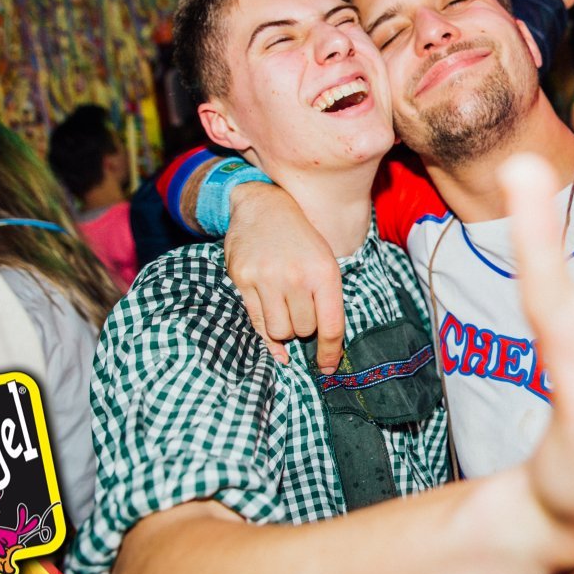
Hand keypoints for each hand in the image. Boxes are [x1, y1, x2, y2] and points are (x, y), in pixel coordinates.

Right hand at [226, 182, 345, 368]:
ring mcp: (266, 278)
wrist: (264, 205)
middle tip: (303, 314)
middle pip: (304, 331)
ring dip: (285, 331)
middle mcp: (296, 276)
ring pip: (279, 332)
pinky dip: (267, 337)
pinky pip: (257, 322)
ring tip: (287, 312)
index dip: (331, 352)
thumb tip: (322, 348)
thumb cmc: (301, 239)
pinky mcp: (242, 279)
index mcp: (324, 272)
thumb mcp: (325, 261)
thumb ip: (326, 301)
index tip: (328, 367)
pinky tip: (274, 341)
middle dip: (305, 330)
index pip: (330, 326)